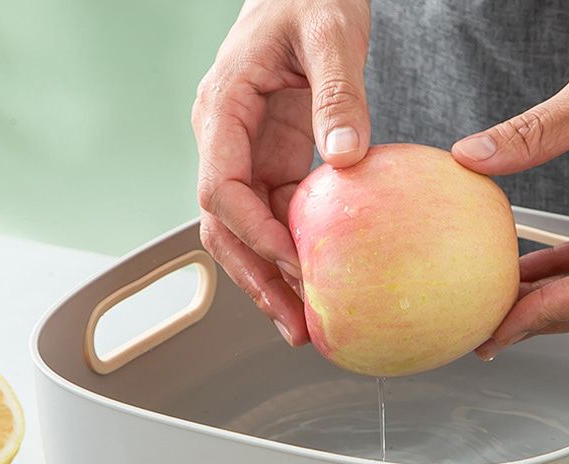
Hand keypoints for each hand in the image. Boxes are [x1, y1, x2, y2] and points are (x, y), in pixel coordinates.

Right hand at [192, 0, 370, 345]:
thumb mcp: (330, 33)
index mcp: (224, 110)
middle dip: (256, 280)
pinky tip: (319, 286)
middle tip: (294, 324)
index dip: (254, 234)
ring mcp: (250, 157)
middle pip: (226, 228)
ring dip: (273, 281)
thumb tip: (345, 157)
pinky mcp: (277, 165)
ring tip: (305, 325)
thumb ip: (338, 92)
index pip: (222, 188)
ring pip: (248, 234)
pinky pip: (278, 220)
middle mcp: (227, 142)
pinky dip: (293, 257)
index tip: (294, 263)